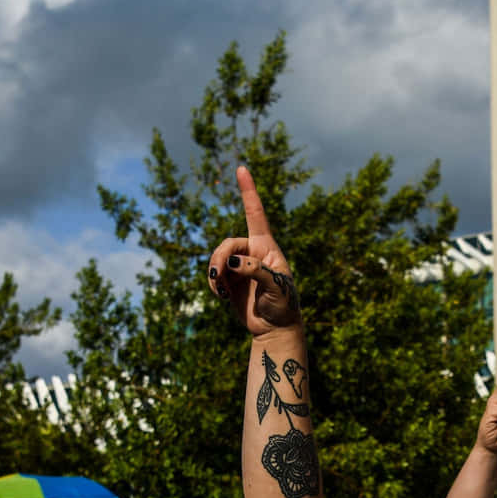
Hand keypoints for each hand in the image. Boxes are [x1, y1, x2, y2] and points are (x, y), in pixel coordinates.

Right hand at [207, 166, 301, 336]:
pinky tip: (221, 296)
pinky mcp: (229, 280)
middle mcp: (252, 252)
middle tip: (218, 278)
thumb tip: (233, 262)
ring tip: (220, 292)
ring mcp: (239, 266)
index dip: (248, 191)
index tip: (242, 168)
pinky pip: (214, 274)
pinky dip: (213, 283)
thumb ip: (257, 271)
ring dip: (215, 274)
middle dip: (220, 259)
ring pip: (217, 258)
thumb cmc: (283, 306)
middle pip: (227, 244)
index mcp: (267, 247)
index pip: (256, 214)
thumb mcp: (277, 288)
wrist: (274, 329)